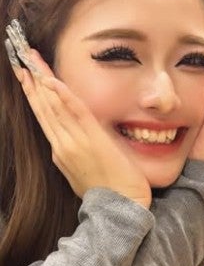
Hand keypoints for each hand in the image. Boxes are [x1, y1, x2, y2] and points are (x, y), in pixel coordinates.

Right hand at [5, 22, 150, 208]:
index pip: (44, 117)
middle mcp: (63, 145)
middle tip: (20, 56)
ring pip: (53, 106)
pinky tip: (51, 79)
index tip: (26, 75)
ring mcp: (75, 142)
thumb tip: (76, 141)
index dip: (34, 94)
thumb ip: (77, 155)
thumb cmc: (111, 193)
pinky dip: (61, 94)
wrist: (122, 209)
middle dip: (30, 80)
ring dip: (41, 79)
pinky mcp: (91, 140)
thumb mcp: (84, 173)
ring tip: (29, 59)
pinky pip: (74, 111)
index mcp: (61, 152)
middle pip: (42, 107)